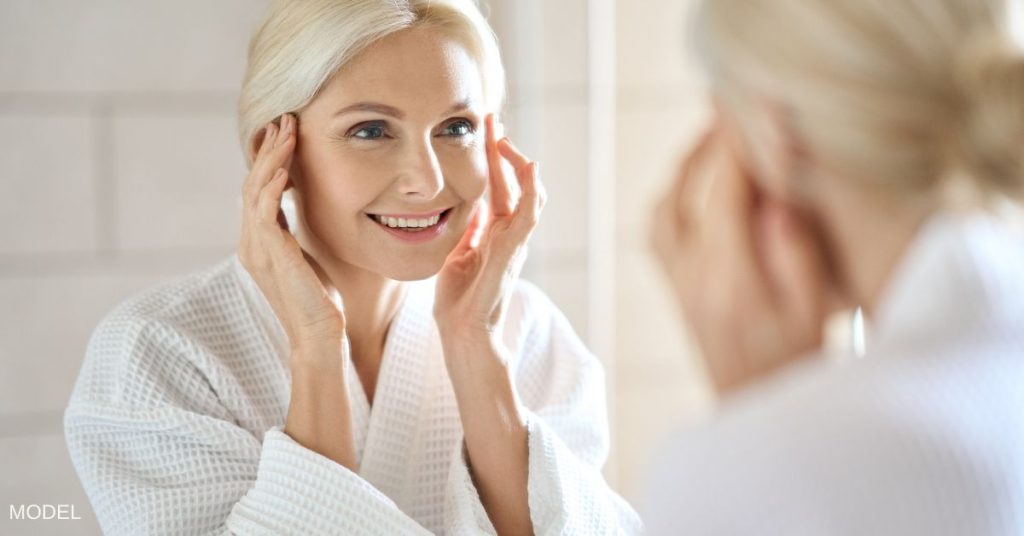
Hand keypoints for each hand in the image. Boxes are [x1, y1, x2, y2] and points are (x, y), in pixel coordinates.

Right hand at [238, 113, 345, 352]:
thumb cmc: (319, 299)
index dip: (268, 158)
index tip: (284, 131)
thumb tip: (300, 209)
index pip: (258, 189)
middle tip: (283, 118)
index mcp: (258, 240)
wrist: (318, 335)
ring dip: (272, 159)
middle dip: (268, 149)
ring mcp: (257, 249)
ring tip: (286, 131)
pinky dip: (273, 188)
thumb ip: (294, 234)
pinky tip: (285, 170)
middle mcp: (251, 242)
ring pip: (256, 191)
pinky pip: (264, 214)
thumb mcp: (305, 256)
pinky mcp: (270, 256)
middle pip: (252, 183)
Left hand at [433, 113, 546, 352]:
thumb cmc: (458, 302)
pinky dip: (532, 190)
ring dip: (517, 162)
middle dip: (503, 150)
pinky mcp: (513, 252)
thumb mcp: (457, 254)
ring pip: (528, 193)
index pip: (498, 186)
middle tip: (490, 119)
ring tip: (503, 137)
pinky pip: (529, 215)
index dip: (492, 157)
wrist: (462, 334)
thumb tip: (470, 206)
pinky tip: (530, 167)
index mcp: (494, 232)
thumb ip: (468, 230)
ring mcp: (514, 242)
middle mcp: (508, 234)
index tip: (482, 129)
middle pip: (513, 182)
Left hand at [650, 112, 832, 395]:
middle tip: (732, 112)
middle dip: (708, 147)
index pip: (726, 193)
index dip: (738, 143)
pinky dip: (673, 200)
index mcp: (729, 279)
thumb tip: (773, 196)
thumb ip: (795, 251)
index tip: (750, 104)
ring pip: (662, 211)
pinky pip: (658, 234)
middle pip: (686, 194)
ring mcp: (678, 286)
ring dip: (684, 171)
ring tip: (714, 142)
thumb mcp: (814, 312)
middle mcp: (692, 278)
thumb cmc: (798, 367)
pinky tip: (697, 189)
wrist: (760, 417)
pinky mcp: (677, 293)